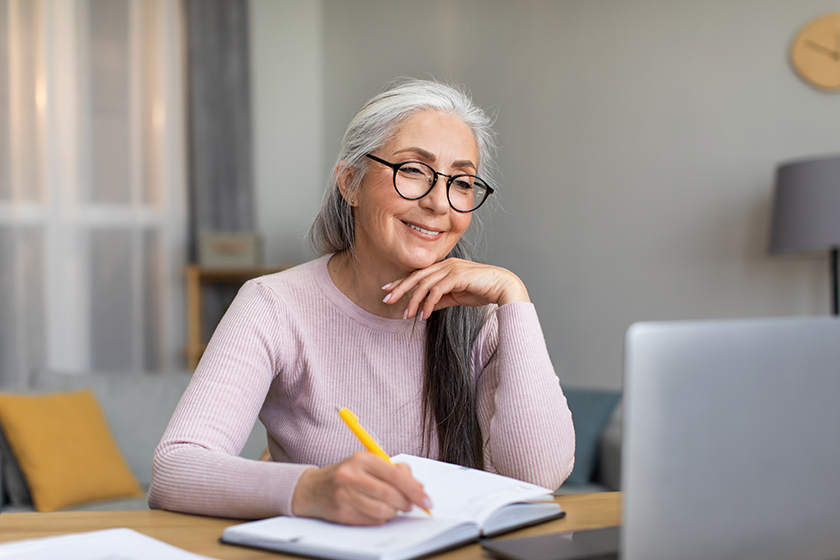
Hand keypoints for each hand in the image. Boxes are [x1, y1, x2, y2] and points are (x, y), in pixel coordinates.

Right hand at [291, 452, 431, 524]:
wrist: (312, 488)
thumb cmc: (347, 475)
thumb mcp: (368, 464)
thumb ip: (394, 471)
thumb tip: (419, 488)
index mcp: (362, 458)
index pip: (396, 476)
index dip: (415, 490)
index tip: (427, 500)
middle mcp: (352, 475)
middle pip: (391, 495)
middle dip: (406, 503)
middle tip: (410, 506)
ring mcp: (345, 494)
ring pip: (383, 510)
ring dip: (393, 512)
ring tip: (391, 507)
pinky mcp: (341, 511)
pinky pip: (372, 520)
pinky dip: (380, 518)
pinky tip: (376, 511)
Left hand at [382, 258, 529, 319]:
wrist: (503, 287)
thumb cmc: (482, 290)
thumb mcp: (456, 297)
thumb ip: (440, 299)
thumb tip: (424, 308)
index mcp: (444, 267)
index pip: (418, 274)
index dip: (402, 282)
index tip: (388, 290)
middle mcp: (446, 265)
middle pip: (417, 276)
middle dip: (400, 288)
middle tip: (386, 299)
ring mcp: (452, 269)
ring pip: (425, 284)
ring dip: (413, 300)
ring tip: (406, 314)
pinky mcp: (458, 276)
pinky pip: (437, 290)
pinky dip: (428, 303)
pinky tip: (424, 315)